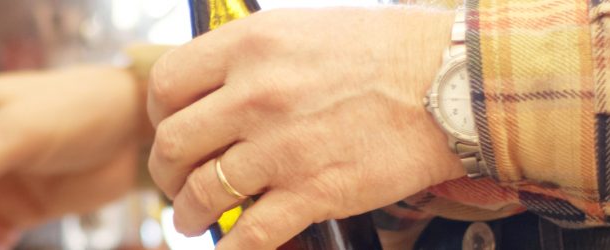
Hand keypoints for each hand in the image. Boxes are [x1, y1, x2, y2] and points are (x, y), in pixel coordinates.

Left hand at [147, 7, 461, 248]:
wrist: (452, 83)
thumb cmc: (388, 52)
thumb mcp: (304, 30)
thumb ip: (252, 58)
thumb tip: (215, 89)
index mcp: (250, 46)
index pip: (166, 86)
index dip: (158, 116)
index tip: (167, 129)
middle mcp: (256, 95)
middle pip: (174, 145)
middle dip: (167, 173)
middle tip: (176, 182)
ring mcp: (281, 147)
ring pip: (203, 194)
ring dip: (192, 214)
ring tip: (196, 219)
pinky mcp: (313, 191)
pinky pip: (250, 236)